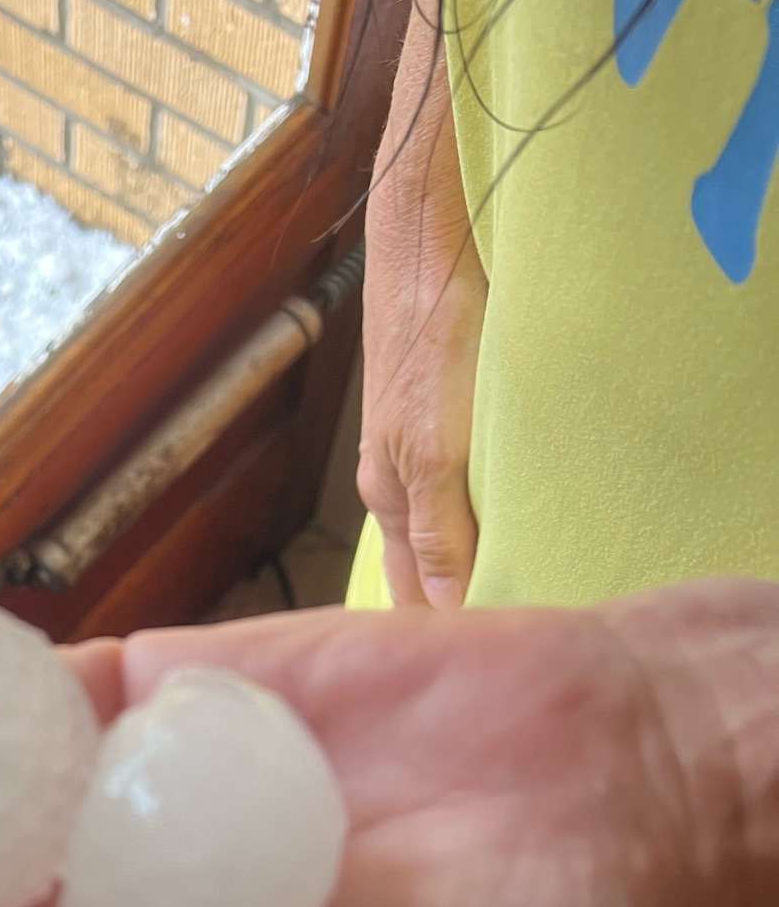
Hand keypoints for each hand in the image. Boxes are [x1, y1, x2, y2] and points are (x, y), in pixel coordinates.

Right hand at [358, 0, 485, 610]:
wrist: (427, 223)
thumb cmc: (427, 329)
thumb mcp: (434, 447)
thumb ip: (441, 533)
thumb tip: (449, 618)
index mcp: (393, 500)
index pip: (415, 602)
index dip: (446, 642)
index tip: (488, 683)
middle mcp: (400, 483)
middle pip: (427, 574)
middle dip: (456, 618)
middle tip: (503, 667)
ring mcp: (418, 449)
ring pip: (446, 535)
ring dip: (474, 571)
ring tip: (512, 610)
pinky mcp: (441, 414)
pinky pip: (462, 492)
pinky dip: (483, 523)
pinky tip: (508, 531)